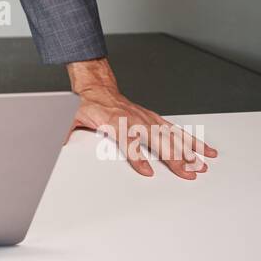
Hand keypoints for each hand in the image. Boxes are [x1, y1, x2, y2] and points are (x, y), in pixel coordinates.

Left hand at [64, 58, 216, 179]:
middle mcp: (134, 119)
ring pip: (171, 135)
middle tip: (188, 173)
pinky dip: (191, 140)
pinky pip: (175, 130)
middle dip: (174, 157)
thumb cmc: (86, 104)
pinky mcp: (153, 119)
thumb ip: (65, 132)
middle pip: (157, 140)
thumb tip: (56, 143)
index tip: (148, 172)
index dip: (138, 157)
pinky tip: (203, 150)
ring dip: (189, 150)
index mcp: (115, 121)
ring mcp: (146, 118)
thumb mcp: (70, 117)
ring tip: (203, 164)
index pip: (129, 141)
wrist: (95, 87)